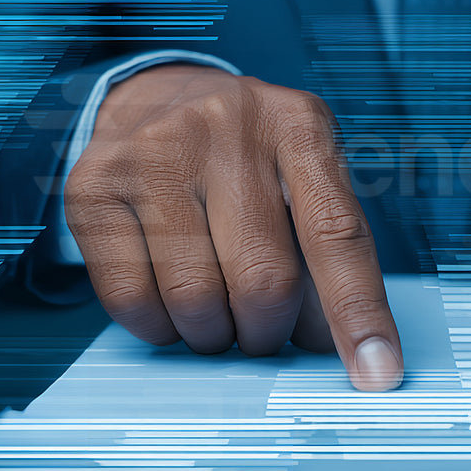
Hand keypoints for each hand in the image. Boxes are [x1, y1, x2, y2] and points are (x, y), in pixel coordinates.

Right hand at [63, 63, 402, 390]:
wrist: (156, 96)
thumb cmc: (248, 158)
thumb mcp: (303, 175)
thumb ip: (326, 252)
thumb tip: (331, 350)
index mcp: (298, 126)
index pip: (338, 234)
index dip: (358, 312)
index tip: (377, 374)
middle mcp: (226, 129)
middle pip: (264, 280)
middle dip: (268, 330)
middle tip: (261, 327)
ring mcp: (154, 153)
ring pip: (195, 299)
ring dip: (213, 334)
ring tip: (216, 310)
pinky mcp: (94, 187)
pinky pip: (131, 300)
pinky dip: (158, 326)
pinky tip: (167, 301)